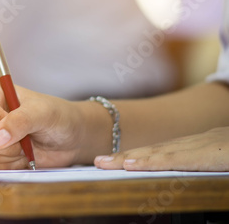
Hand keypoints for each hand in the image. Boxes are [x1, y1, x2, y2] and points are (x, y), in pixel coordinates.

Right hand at [0, 79, 85, 169]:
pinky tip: (23, 155)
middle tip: (24, 140)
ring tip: (26, 146)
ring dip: (8, 154)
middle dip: (2, 142)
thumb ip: (20, 121)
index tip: (15, 124)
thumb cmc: (57, 117)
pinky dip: (9, 164)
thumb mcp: (42, 113)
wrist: (69, 140)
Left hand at [94, 127, 228, 170]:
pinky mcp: (213, 152)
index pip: (163, 152)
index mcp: (201, 144)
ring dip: (130, 158)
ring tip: (105, 164)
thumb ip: (206, 160)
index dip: (137, 156)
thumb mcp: (224, 157)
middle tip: (97, 162)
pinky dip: (154, 161)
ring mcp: (205, 145)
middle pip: (155, 151)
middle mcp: (198, 142)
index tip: (113, 162)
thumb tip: (191, 170)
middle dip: (124, 157)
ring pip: (160, 153)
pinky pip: (178, 159)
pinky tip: (133, 164)